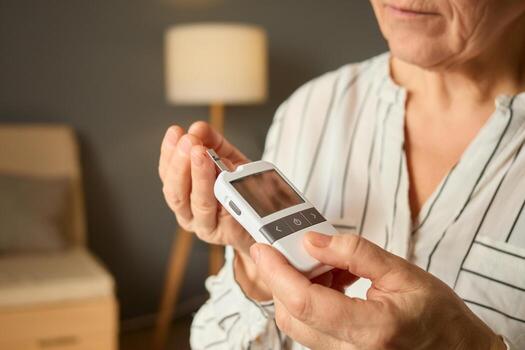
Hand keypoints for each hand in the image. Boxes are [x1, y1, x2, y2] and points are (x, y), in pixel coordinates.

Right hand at [159, 121, 253, 254]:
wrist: (261, 219)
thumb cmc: (240, 190)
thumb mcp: (228, 159)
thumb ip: (213, 142)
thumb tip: (199, 128)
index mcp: (182, 195)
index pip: (167, 174)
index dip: (169, 152)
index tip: (175, 132)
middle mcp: (189, 214)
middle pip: (176, 192)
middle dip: (181, 163)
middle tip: (190, 142)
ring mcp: (206, 226)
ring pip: (198, 202)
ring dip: (199, 176)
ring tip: (203, 153)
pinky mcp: (227, 232)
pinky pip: (224, 210)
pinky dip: (223, 191)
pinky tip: (224, 174)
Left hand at [250, 232, 505, 349]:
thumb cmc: (438, 314)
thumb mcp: (403, 272)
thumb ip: (355, 253)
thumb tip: (312, 241)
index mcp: (372, 329)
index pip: (306, 302)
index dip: (278, 273)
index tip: (263, 249)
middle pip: (291, 317)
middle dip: (283, 279)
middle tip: (298, 250)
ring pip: (297, 324)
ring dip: (298, 289)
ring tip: (330, 267)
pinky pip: (311, 330)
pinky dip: (310, 302)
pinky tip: (333, 283)